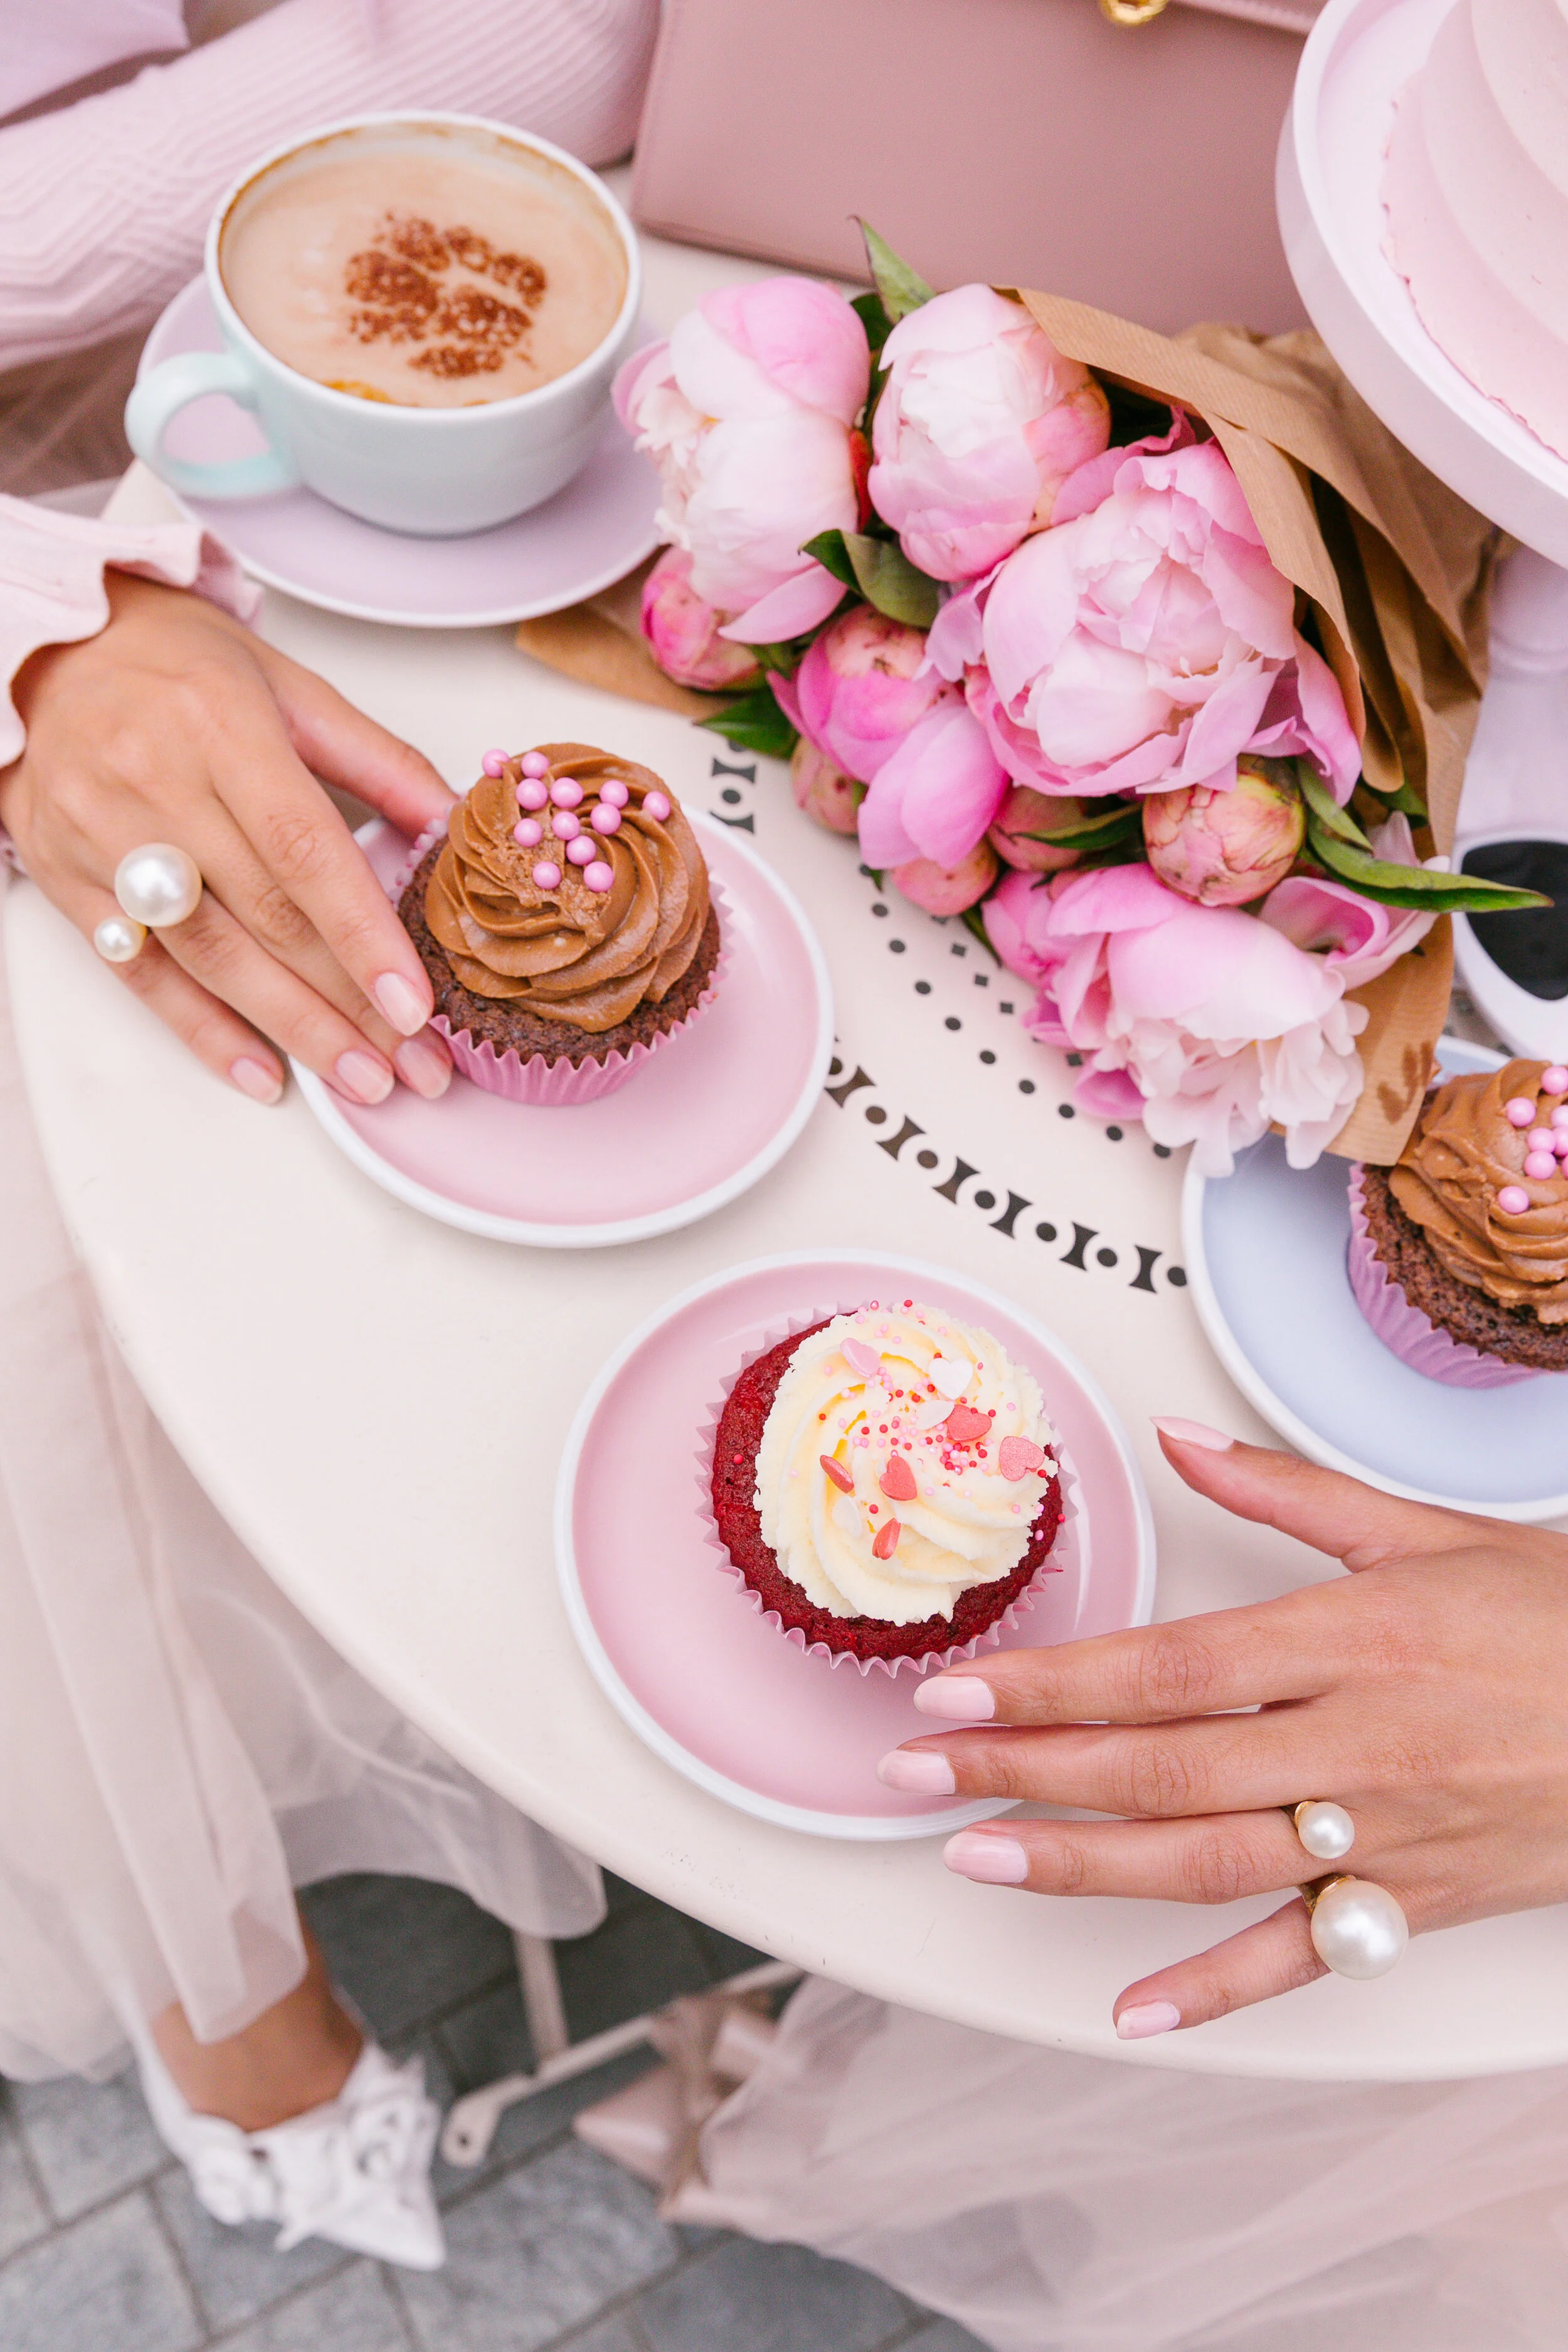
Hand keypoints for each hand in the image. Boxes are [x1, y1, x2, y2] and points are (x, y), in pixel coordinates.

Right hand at [0, 575, 455, 1103]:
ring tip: (362, 1078)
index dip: (362, 936)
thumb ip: (378, 760)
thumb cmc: (174, 663)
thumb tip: (454, 828)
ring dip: (294, 1028)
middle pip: (266, 917)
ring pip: (209, 956)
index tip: (414, 1004)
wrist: (44, 648)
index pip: (304, 850)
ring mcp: (101, 838)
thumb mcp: (288, 684)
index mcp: (220, 726)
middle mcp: (153, 784)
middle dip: (349, 1003)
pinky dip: (204, 1030)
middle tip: (418, 1063)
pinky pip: (141, 972)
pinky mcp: (64, 877)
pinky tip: (263, 1072)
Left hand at [879, 1423, 1567, 2032]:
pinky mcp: (1418, 1902)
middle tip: (916, 1777)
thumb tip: (1180, 1437)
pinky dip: (1215, 1990)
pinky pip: (1303, 1958)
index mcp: (1348, 1638)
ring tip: (976, 1861)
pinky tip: (1132, 2009)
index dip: (1048, 1686)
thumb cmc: (1562, 1619)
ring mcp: (1384, 1835)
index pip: (1164, 1668)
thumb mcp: (1427, 1531)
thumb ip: (1287, 1490)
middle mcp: (1355, 1743)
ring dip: (1080, 1868)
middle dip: (1022, 1772)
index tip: (955, 1693)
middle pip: (1158, 1767)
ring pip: (1205, 1862)